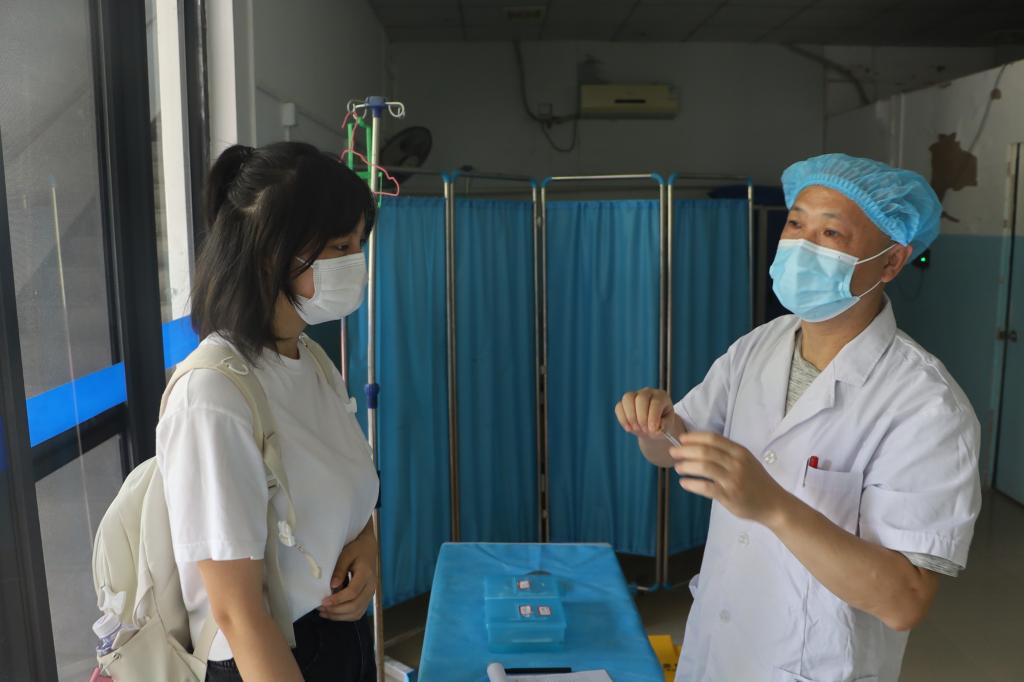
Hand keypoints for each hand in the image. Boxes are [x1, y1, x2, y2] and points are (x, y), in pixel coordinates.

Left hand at [319, 523, 376, 620]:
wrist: (368, 549)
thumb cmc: (356, 550)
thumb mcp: (346, 554)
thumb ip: (339, 570)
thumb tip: (332, 586)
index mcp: (366, 573)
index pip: (352, 592)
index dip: (337, 599)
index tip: (323, 601)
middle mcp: (371, 586)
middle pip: (355, 605)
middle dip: (336, 610)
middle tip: (321, 608)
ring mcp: (370, 593)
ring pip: (357, 613)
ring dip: (340, 616)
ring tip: (324, 612)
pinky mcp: (367, 598)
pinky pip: (358, 612)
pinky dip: (345, 616)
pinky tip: (333, 613)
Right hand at [615, 388, 681, 438]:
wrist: (653, 427)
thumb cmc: (662, 425)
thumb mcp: (667, 427)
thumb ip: (663, 427)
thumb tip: (655, 429)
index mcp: (661, 396)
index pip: (656, 403)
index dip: (653, 417)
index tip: (652, 429)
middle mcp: (648, 393)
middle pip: (641, 398)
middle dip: (641, 417)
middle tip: (644, 430)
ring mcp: (634, 396)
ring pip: (627, 399)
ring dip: (631, 417)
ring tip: (636, 429)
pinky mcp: (624, 403)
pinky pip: (619, 407)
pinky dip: (623, 419)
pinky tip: (629, 428)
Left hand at [670, 432, 790, 526]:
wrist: (774, 504)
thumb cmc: (756, 481)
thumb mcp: (746, 461)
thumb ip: (727, 454)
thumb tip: (698, 448)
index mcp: (740, 451)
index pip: (713, 439)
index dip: (694, 437)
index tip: (681, 439)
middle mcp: (736, 463)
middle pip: (705, 451)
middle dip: (685, 450)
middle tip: (673, 452)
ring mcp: (733, 479)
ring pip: (703, 467)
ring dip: (686, 466)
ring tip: (678, 467)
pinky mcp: (729, 495)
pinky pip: (705, 487)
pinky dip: (691, 484)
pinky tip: (684, 483)